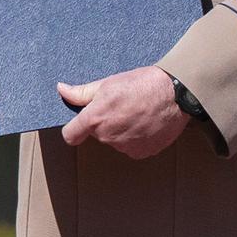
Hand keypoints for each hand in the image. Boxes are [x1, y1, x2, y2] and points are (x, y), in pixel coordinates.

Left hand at [59, 66, 188, 158]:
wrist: (175, 95)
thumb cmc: (141, 84)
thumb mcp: (108, 83)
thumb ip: (81, 92)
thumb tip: (61, 89)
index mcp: (95, 119)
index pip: (70, 136)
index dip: (74, 129)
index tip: (80, 125)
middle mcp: (107, 137)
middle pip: (97, 134)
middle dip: (104, 123)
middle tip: (120, 107)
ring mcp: (125, 147)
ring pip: (115, 141)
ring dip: (121, 131)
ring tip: (137, 113)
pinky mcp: (141, 153)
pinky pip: (132, 147)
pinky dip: (136, 138)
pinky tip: (146, 123)